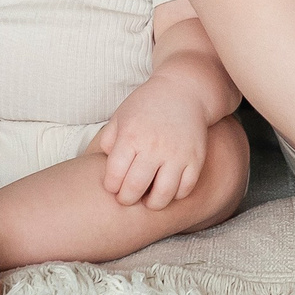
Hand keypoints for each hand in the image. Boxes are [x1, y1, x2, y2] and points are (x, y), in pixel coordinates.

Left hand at [94, 74, 215, 208]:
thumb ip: (106, 142)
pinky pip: (185, 189)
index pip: (114, 177)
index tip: (114, 186)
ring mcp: (177, 153)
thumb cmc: (146, 105)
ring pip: (163, 195)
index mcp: (131, 136)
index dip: (111, 187)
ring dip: (152, 204)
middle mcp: (154, 146)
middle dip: (127, 199)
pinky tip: (168, 188)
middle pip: (135, 189)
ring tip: (148, 198)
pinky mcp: (196, 158)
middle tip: (128, 197)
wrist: (184, 90)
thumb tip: (98, 167)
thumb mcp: (120, 117)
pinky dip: (175, 196)